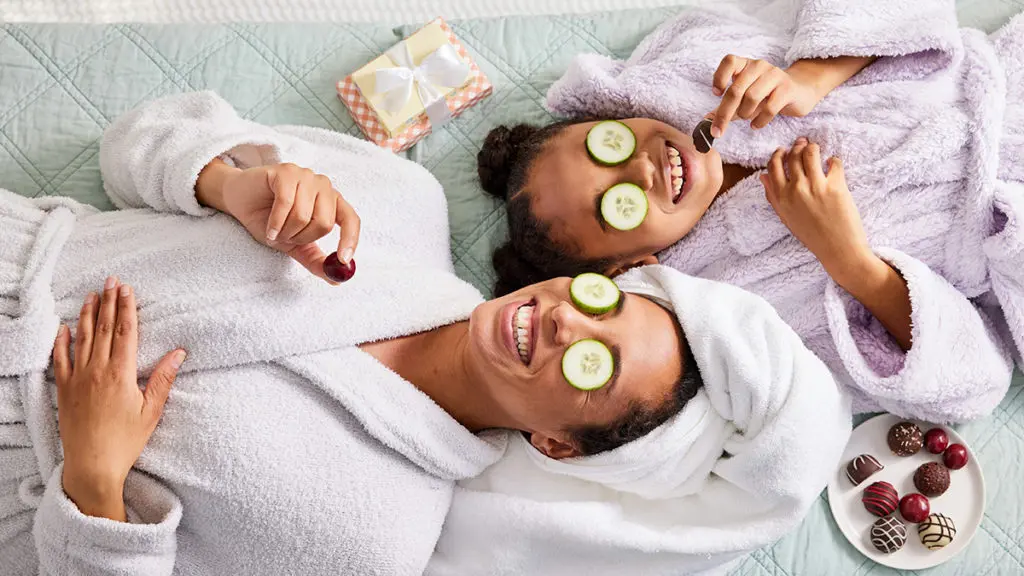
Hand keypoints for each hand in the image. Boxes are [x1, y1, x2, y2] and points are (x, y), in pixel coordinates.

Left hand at [52, 277, 184, 520]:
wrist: (92, 465)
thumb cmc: (126, 441)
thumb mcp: (151, 411)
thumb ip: (163, 379)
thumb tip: (178, 353)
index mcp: (121, 374)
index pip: (125, 333)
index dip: (127, 309)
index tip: (127, 290)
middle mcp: (97, 371)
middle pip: (105, 330)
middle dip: (110, 304)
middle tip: (111, 282)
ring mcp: (78, 379)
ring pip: (83, 339)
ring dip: (88, 315)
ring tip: (92, 296)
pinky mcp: (65, 390)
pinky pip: (61, 359)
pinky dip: (62, 341)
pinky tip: (66, 328)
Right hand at [198, 160, 360, 284]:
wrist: (239, 201)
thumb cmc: (269, 220)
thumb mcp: (294, 244)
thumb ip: (315, 259)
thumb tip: (337, 280)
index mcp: (331, 202)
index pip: (351, 219)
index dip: (350, 240)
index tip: (343, 259)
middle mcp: (323, 186)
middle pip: (324, 222)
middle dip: (301, 238)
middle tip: (286, 238)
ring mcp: (306, 176)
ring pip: (303, 215)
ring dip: (285, 231)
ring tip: (275, 229)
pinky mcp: (286, 171)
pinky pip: (286, 203)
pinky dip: (275, 222)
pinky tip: (269, 227)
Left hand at [708, 55, 822, 137]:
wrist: (800, 91)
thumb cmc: (767, 95)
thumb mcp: (745, 98)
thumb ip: (726, 108)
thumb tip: (706, 121)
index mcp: (746, 65)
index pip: (729, 61)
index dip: (719, 77)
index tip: (717, 93)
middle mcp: (759, 66)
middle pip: (736, 89)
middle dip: (724, 113)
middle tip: (718, 130)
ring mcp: (774, 75)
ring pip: (752, 97)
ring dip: (745, 114)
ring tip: (747, 119)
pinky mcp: (787, 89)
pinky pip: (769, 108)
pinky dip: (759, 120)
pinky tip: (756, 124)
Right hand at [760, 138, 872, 284]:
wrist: (838, 250)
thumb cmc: (812, 236)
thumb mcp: (786, 217)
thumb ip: (773, 196)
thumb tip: (763, 177)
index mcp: (781, 198)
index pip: (773, 166)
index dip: (779, 154)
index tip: (784, 150)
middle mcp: (796, 190)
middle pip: (793, 156)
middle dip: (798, 146)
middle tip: (803, 143)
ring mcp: (815, 187)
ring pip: (811, 153)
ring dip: (813, 148)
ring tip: (817, 150)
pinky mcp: (836, 186)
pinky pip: (834, 162)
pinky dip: (833, 160)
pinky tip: (833, 165)